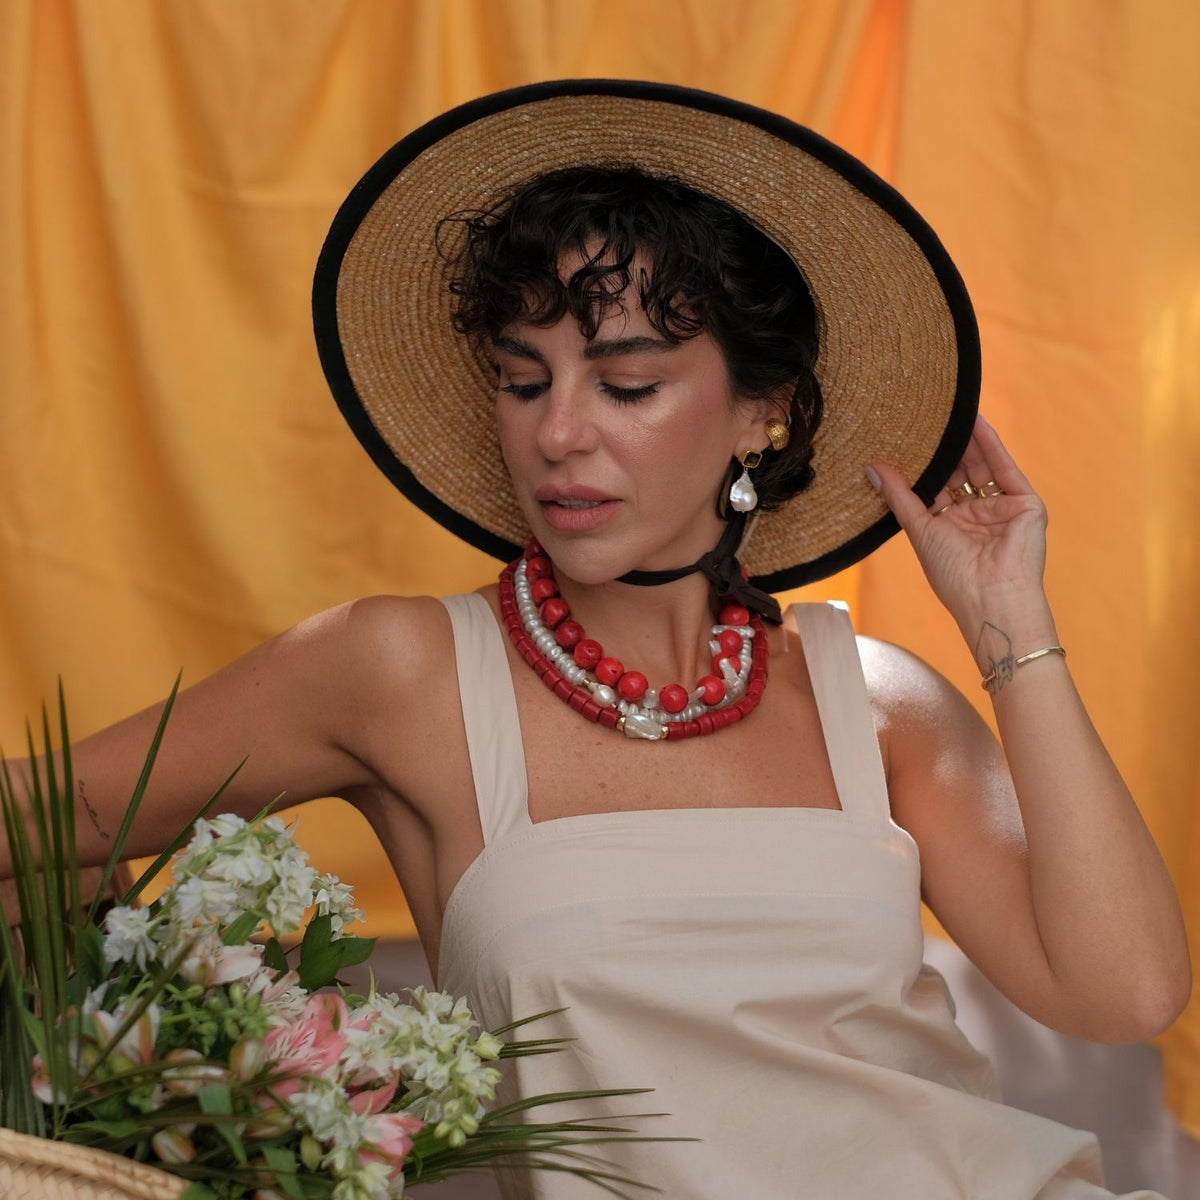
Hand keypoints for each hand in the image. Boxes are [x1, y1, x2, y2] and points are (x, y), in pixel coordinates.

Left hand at [867, 414, 1049, 633]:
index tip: (905, 439)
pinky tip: (976, 422)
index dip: (924, 466)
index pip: (937, 488)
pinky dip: (991, 445)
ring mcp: (1003, 509)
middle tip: (926, 419)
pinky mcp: (1025, 504)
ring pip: (982, 467)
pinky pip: (1006, 468)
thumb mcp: (920, 529)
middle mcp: (978, 517)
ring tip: (949, 411)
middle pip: (960, 474)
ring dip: (967, 441)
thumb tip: (873, 468)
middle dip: (946, 450)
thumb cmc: (953, 575)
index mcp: (952, 527)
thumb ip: (900, 496)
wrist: (992, 598)